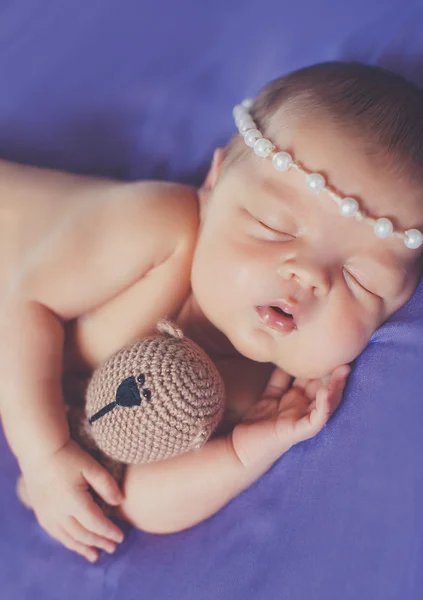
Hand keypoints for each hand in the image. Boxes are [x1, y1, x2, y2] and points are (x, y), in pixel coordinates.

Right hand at [21, 439, 124, 562]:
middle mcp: (59, 512)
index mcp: (74, 501)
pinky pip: (55, 533)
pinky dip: (67, 541)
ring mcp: (47, 514)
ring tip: (94, 556)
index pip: (96, 523)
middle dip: (99, 542)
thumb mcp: (91, 466)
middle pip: (82, 534)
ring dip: (82, 548)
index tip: (121, 537)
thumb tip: (120, 501)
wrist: (40, 450)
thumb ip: (106, 484)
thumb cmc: (68, 455)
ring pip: (67, 538)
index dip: (109, 532)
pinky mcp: (40, 512)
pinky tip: (74, 544)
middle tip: (113, 548)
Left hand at [231, 364, 350, 468]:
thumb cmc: (255, 425)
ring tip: (343, 370)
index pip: (317, 380)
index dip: (325, 365)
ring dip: (336, 387)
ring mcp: (302, 422)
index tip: (333, 347)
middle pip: (326, 389)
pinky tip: (325, 392)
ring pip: (327, 403)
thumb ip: (280, 378)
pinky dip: (323, 407)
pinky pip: (315, 421)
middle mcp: (304, 410)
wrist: (239, 450)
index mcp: (299, 401)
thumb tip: (287, 356)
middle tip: (345, 354)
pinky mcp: (296, 433)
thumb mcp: (269, 395)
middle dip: (336, 373)